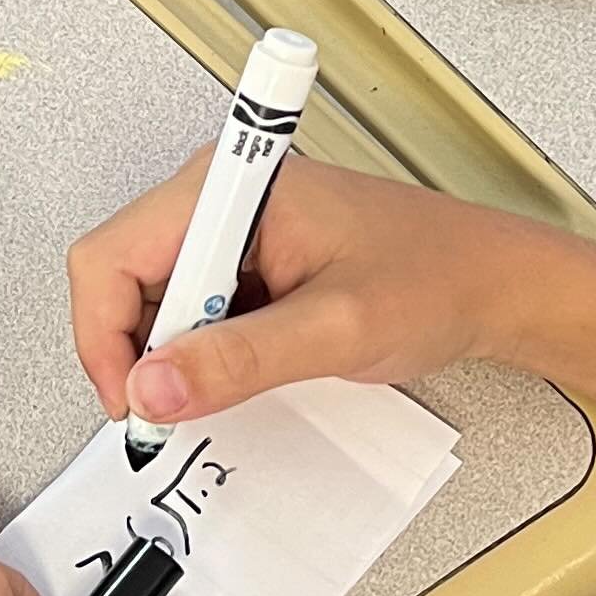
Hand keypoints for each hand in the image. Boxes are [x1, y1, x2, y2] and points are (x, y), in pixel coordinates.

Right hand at [69, 156, 538, 434]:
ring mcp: (232, 226)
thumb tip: (155, 387)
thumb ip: (241, 359)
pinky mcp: (247, 257)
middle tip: (176, 408)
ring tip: (225, 385)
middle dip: (138, 352)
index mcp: (233, 186)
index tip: (135, 400)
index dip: (104, 337)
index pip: (110, 256)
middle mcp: (222, 195)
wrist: (491, 284)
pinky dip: (200, 352)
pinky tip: (243, 369)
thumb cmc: (436, 278)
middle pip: (120, 279)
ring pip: (150, 301)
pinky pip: (190, 309)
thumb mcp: (335, 329)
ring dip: (172, 356)